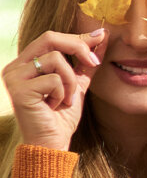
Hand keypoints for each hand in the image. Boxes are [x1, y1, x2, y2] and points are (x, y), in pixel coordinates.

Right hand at [1, 29, 106, 150]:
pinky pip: (53, 79)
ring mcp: (14, 77)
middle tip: (93, 63)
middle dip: (78, 47)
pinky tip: (55, 106)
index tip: (102, 38)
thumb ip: (85, 61)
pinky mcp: (18, 90)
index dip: (78, 37)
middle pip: (50, 38)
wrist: (52, 142)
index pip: (51, 37)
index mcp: (26, 63)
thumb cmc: (62, 115)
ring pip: (55, 59)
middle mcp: (15, 67)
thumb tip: (102, 35)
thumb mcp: (77, 83)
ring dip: (70, 80)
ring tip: (66, 98)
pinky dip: (63, 93)